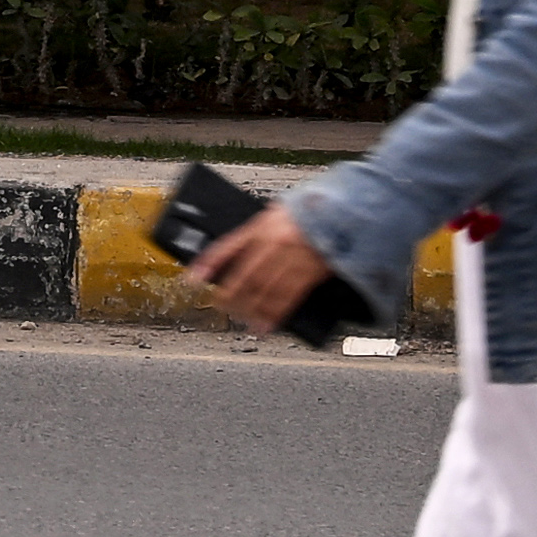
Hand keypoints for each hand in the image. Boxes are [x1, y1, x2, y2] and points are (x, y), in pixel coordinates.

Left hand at [189, 206, 344, 334]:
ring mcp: (291, 259)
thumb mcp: (276, 213)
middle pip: (243, 276)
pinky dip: (273, 315)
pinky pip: (287, 299)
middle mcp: (273, 242)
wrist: (344, 211)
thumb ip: (258, 233)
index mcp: (262, 224)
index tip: (192, 278)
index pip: (226, 246)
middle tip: (220, 306)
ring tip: (241, 319)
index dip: (207, 263)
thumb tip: (237, 256)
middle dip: (229, 295)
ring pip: (262, 291)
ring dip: (249, 309)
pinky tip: (265, 325)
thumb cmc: (310, 211)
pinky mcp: (308, 274)